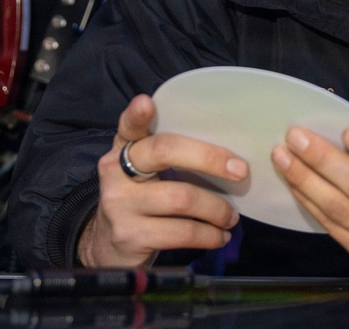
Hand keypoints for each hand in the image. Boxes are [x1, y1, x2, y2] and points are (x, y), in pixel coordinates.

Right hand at [77, 94, 248, 267]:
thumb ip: (171, 155)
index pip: (129, 126)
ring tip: (230, 217)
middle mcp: (115, 171)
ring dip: (216, 209)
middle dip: (209, 158)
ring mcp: (120, 204)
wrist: (108, 247)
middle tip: (240, 171)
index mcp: (124, 147)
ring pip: (182, 198)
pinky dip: (209, 235)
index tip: (147, 103)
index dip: (137, 114)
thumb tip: (229, 155)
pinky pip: (182, 232)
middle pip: (164, 152)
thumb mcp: (146, 172)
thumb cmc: (142, 199)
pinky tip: (218, 236)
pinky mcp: (131, 236)